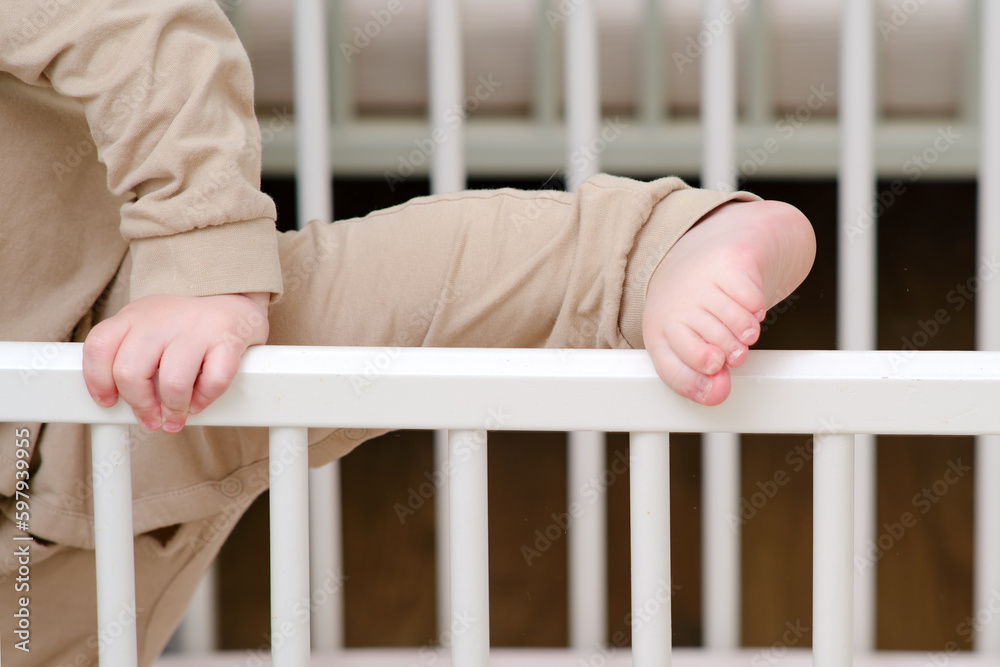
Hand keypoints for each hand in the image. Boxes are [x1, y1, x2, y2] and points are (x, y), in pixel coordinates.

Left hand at [82, 292, 269, 431]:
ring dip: (174, 409)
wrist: (234, 301)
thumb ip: (129, 355)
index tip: (109, 401)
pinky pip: (214, 381)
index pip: (99, 347)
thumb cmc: (185, 327)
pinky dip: (205, 398)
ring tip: (176, 416)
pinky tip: (200, 400)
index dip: (97, 381)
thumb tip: (118, 401)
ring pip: (173, 381)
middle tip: (150, 418)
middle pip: (130, 371)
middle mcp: (162, 320)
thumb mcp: (148, 328)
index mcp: (135, 316)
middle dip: (139, 405)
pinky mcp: (228, 341)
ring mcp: (196, 329)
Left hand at [642, 200, 814, 404]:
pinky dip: (757, 309)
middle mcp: (674, 302)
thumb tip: (716, 394)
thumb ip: (697, 375)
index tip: (714, 374)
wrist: (717, 248)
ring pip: (736, 330)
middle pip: (712, 354)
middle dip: (730, 356)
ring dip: (747, 334)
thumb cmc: (697, 303)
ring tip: (741, 326)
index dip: (696, 378)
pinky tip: (748, 303)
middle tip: (732, 348)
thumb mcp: (688, 340)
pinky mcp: (730, 263)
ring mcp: (700, 281)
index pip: (673, 366)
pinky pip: (754, 305)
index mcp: (658, 326)